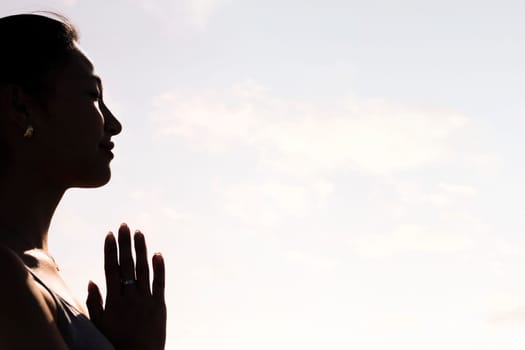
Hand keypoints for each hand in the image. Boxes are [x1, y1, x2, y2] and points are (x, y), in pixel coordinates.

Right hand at [86, 223, 166, 349]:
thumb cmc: (114, 345)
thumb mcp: (99, 326)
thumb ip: (95, 303)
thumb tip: (91, 281)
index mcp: (113, 301)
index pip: (111, 269)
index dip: (111, 250)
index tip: (110, 234)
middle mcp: (130, 297)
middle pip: (127, 265)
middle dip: (125, 244)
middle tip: (124, 225)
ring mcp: (146, 300)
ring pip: (144, 270)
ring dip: (141, 250)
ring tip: (139, 233)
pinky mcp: (160, 306)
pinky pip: (160, 283)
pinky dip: (159, 268)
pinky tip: (158, 253)